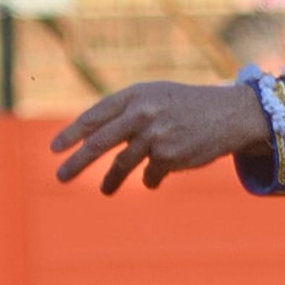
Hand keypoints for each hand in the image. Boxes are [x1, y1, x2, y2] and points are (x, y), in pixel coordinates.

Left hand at [51, 80, 272, 193]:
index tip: (55, 148)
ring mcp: (155, 135)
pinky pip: (150, 174)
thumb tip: (90, 137)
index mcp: (136, 95)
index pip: (95, 115)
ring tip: (104, 190)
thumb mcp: (155, 97)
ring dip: (111, 180)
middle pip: (100, 142)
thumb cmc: (186, 106)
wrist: (229, 114)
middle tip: (60, 177)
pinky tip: (153, 179)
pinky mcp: (169, 157)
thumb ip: (125, 112)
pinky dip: (150, 179)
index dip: (73, 133)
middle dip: (77, 162)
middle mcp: (142, 113)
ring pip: (122, 163)